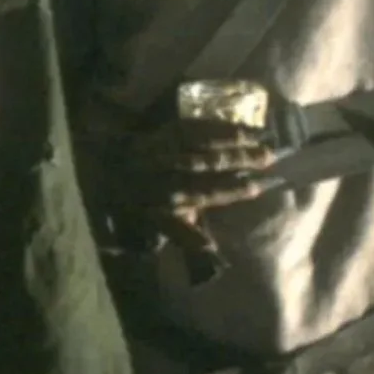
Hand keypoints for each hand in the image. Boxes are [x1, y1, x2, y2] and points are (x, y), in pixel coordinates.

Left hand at [106, 119, 279, 259]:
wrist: (105, 171)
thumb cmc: (139, 203)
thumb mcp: (159, 225)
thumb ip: (186, 235)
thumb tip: (213, 249)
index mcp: (168, 198)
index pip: (205, 193)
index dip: (230, 190)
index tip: (257, 188)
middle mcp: (165, 171)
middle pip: (206, 164)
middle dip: (239, 160)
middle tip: (268, 158)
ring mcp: (162, 148)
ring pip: (200, 142)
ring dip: (231, 139)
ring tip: (258, 139)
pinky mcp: (161, 131)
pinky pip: (191, 126)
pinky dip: (215, 125)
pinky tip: (236, 126)